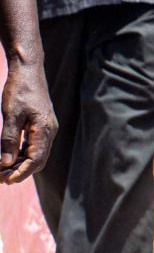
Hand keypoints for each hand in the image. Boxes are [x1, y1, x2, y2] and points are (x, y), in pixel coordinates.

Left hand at [0, 59, 53, 183]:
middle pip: (38, 160)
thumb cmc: (19, 90)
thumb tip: (6, 163)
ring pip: (36, 154)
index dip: (22, 172)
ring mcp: (46, 128)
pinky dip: (21, 155)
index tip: (6, 181)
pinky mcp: (40, 125)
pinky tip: (8, 158)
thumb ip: (8, 140)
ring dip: (20, 165)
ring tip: (0, 171)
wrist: (28, 71)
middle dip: (20, 172)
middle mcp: (49, 130)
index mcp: (44, 129)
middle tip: (0, 179)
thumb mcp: (11, 115)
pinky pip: (33, 146)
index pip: (37, 159)